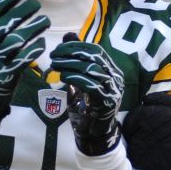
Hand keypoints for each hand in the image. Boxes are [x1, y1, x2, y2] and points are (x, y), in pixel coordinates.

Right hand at [0, 0, 50, 132]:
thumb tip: (9, 12)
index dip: (6, 2)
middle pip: (4, 25)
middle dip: (22, 12)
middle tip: (36, 5)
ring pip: (15, 40)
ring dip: (32, 28)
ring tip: (45, 21)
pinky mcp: (5, 76)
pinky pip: (22, 59)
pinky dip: (33, 49)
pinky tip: (42, 43)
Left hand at [51, 36, 124, 155]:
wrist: (92, 134)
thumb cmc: (85, 106)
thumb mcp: (79, 79)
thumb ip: (76, 59)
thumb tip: (69, 35)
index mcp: (111, 70)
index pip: (96, 50)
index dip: (78, 45)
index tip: (59, 47)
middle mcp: (116, 78)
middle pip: (94, 58)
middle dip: (72, 54)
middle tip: (54, 54)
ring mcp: (113, 91)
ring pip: (93, 70)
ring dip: (71, 65)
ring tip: (55, 64)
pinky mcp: (107, 103)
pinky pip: (92, 86)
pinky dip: (76, 78)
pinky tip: (63, 76)